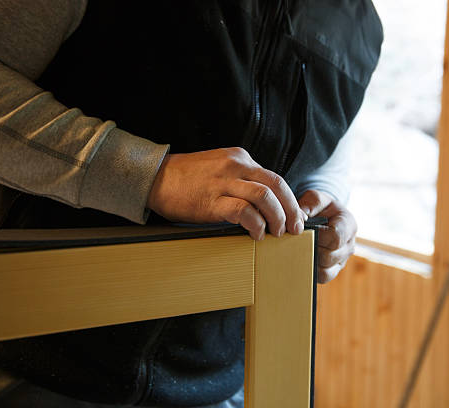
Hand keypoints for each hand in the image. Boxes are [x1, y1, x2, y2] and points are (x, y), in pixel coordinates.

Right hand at [147, 147, 306, 239]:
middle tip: (295, 228)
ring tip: (277, 232)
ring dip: (277, 218)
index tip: (295, 216)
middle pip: (277, 185)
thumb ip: (241, 180)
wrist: (154, 177)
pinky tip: (256, 233)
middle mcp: (235, 166)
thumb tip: (265, 204)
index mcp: (239, 158)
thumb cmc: (186, 178)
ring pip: (265, 197)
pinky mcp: (212, 200)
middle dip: (291, 209)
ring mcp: (224, 182)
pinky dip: (255, 224)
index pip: (275, 178)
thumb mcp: (219, 168)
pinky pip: (244, 211)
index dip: (290, 199)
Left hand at [298, 190, 356, 282]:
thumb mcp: (315, 198)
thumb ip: (309, 204)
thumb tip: (299, 219)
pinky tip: (300, 260)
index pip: (336, 237)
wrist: (323, 217)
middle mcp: (349, 245)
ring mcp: (342, 260)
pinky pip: (322, 278)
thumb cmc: (319, 207)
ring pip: (326, 271)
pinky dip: (310, 271)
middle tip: (295, 242)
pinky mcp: (334, 270)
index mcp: (348, 225)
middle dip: (310, 249)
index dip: (317, 236)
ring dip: (308, 262)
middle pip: (329, 256)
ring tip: (297, 251)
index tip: (304, 230)